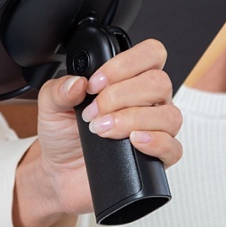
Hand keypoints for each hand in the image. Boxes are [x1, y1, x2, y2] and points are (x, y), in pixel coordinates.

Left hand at [13, 39, 182, 226]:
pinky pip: (173, 147)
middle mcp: (148, 101)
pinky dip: (155, 142)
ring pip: (169, 114)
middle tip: (94, 112)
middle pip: (159, 82)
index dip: (124, 64)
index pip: (149, 54)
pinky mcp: (158, 157)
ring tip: (103, 130)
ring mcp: (156, 128)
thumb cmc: (63, 134)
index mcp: (129, 79)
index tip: (95, 83)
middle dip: (120, 96)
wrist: (60, 172)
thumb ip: (59, 89)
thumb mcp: (51, 105)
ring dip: (131, 119)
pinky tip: (133, 141)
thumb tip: (77, 82)